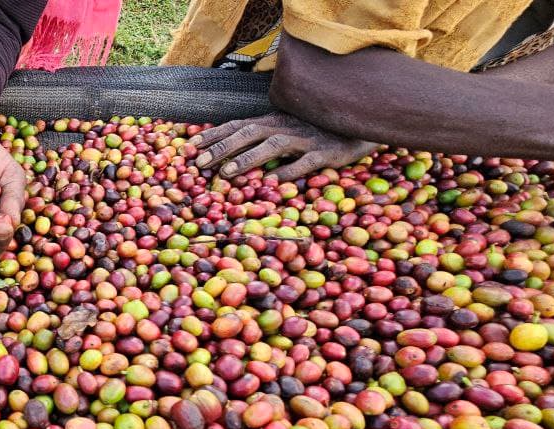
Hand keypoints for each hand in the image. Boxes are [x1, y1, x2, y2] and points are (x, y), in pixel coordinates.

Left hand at [192, 112, 378, 180]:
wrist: (363, 126)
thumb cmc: (319, 132)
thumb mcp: (288, 131)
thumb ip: (263, 139)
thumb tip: (230, 156)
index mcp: (275, 121)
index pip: (238, 124)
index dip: (215, 134)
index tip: (190, 146)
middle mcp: (287, 126)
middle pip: (249, 132)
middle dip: (223, 147)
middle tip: (199, 164)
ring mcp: (307, 139)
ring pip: (274, 145)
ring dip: (249, 158)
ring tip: (228, 173)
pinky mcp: (327, 153)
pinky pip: (306, 162)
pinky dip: (290, 171)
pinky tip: (274, 181)